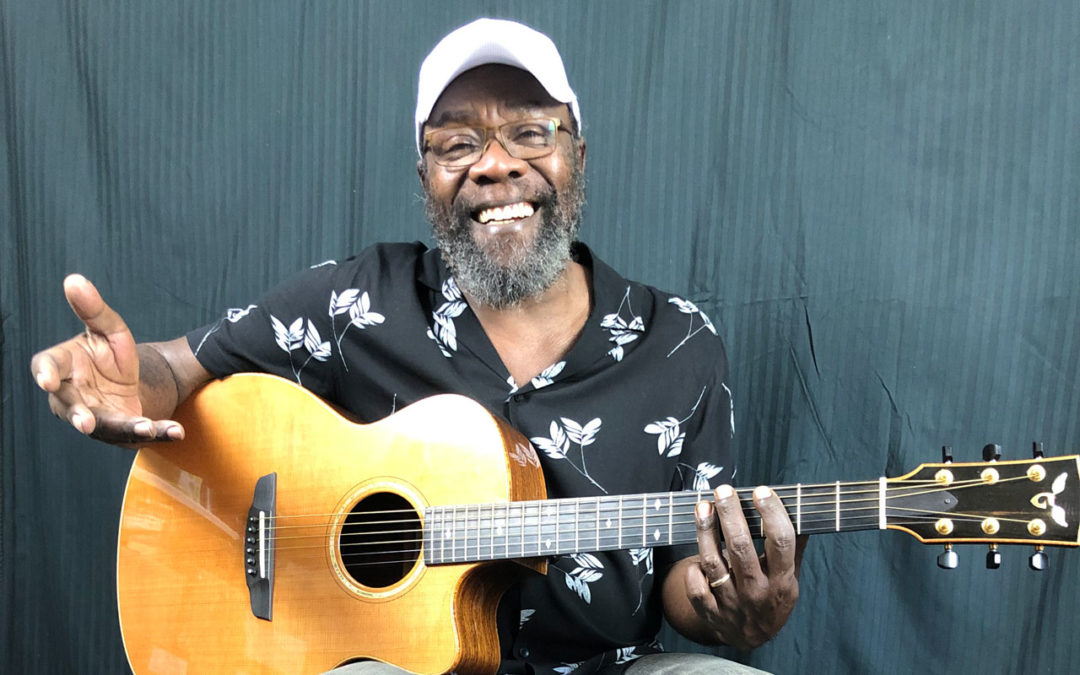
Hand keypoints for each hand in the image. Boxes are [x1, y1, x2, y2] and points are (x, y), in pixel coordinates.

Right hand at [30, 274, 183, 444]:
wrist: (128, 379)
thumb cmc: (107, 352)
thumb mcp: (108, 329)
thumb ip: (93, 310)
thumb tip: (73, 279)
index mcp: (63, 366)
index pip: (46, 367)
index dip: (45, 374)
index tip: (48, 380)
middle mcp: (72, 395)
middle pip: (71, 407)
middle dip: (80, 416)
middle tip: (87, 422)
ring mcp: (94, 416)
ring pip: (106, 426)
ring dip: (126, 428)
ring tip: (146, 428)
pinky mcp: (117, 429)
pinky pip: (136, 433)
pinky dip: (158, 431)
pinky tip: (175, 431)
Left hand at [687, 484, 806, 648]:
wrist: (751, 638)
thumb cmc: (771, 599)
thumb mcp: (790, 578)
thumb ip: (793, 547)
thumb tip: (802, 510)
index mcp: (781, 581)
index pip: (780, 542)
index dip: (771, 514)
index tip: (762, 491)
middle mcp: (757, 592)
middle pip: (741, 548)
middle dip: (731, 515)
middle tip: (723, 491)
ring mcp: (732, 603)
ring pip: (714, 562)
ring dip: (705, 531)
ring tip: (703, 507)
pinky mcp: (710, 612)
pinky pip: (696, 587)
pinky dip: (693, 569)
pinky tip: (695, 551)